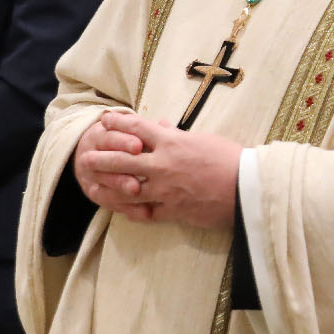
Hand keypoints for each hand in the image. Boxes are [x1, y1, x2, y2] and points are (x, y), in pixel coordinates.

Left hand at [76, 111, 242, 228]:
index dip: (118, 123)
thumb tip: (161, 126)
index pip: (137, 128)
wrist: (248, 189)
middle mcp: (163, 165)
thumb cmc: (232, 159)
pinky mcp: (172, 211)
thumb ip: (178, 135)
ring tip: (92, 185)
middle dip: (100, 157)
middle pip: (122, 159)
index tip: (104, 120)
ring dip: (106, 186)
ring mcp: (165, 190)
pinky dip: (131, 211)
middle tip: (86, 157)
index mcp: (173, 143)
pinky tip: (122, 209)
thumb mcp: (205, 139)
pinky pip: (144, 212)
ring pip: (126, 189)